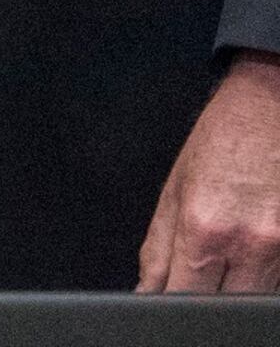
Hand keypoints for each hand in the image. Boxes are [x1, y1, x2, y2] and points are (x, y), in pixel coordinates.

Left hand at [144, 53, 279, 290]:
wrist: (271, 104)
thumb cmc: (223, 141)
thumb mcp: (174, 188)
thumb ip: (158, 249)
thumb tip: (146, 291)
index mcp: (205, 228)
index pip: (181, 297)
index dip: (169, 306)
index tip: (164, 305)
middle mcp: (250, 244)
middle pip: (223, 307)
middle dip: (204, 301)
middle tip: (199, 277)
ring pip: (255, 299)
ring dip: (238, 289)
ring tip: (229, 255)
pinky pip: (278, 283)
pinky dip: (264, 277)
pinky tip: (253, 253)